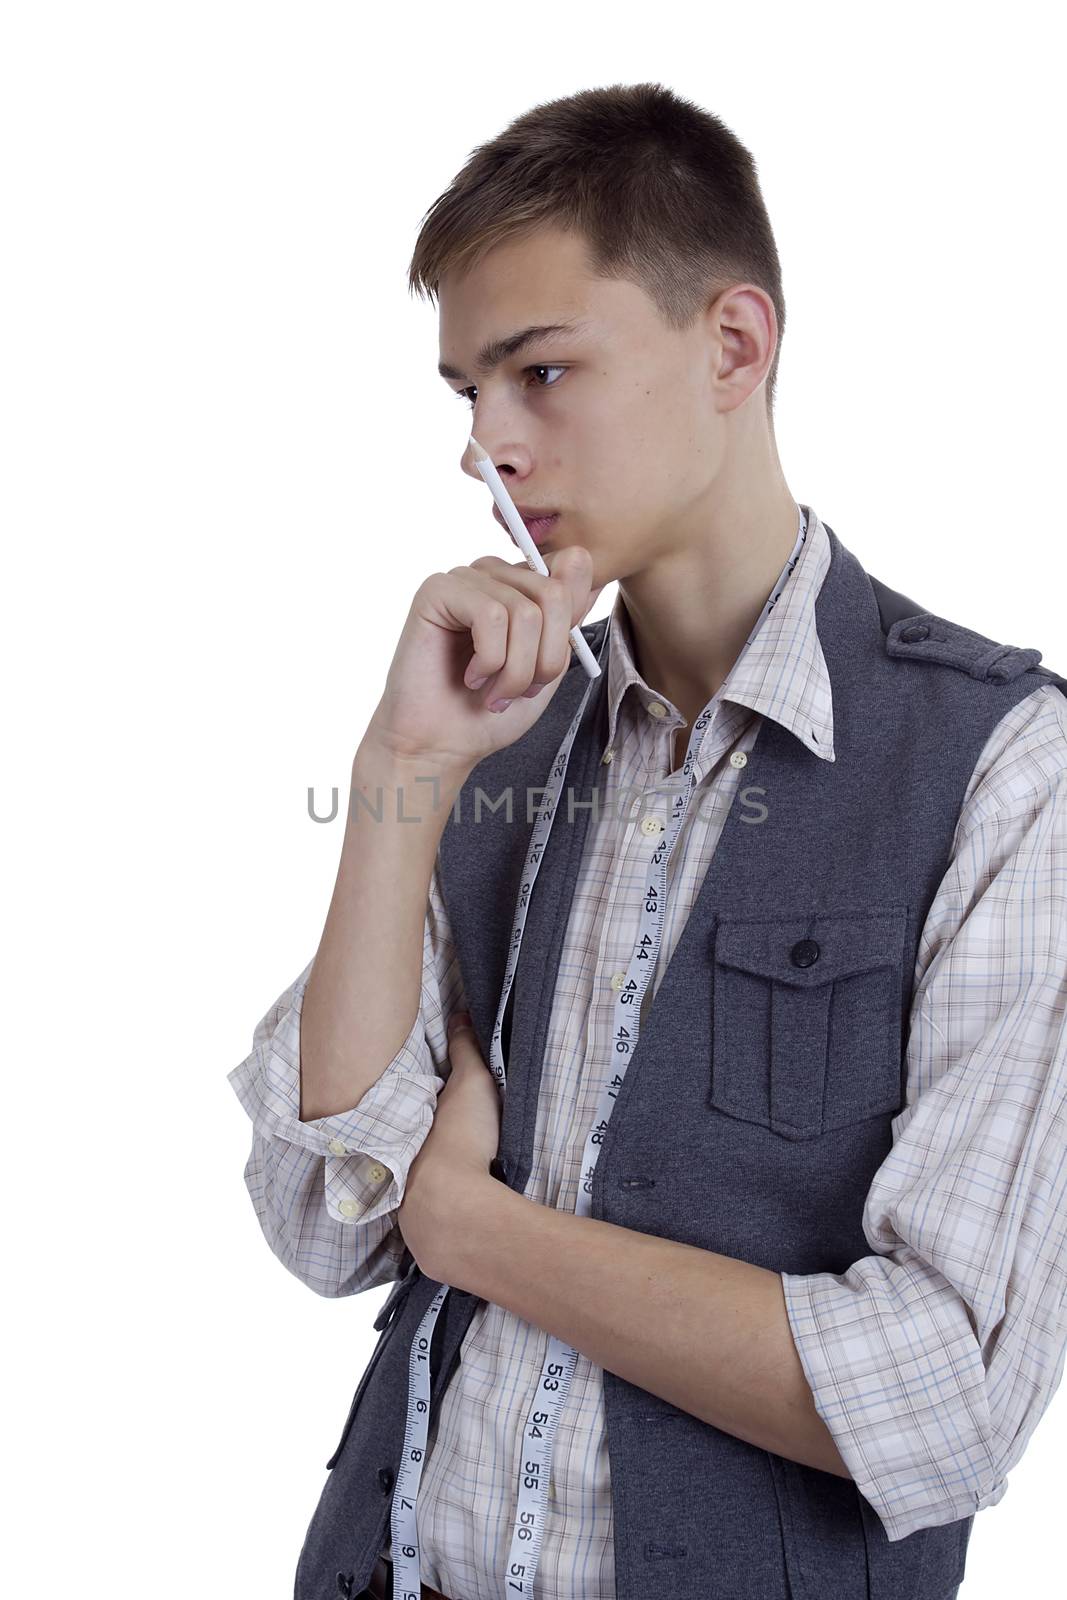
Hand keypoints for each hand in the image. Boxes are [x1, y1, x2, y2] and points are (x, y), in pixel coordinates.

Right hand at [366, 546, 604, 771]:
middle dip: (546, 659)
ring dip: (515, 670)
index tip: (542, 670)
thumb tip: (581, 558)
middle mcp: (495, 574)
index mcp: (523, 586)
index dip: (569, 625)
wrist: (442, 745)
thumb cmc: (489, 711)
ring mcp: (466, 579)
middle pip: (554, 594)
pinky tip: (471, 677)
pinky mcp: (437, 591)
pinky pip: (490, 616)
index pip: (573, 565)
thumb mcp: (547, 665)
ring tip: (494, 692)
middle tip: (520, 690)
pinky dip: (489, 660)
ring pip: (525, 612)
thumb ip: (567, 615)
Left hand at [397, 1012, 502, 1281]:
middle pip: (407, 1167)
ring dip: (428, 1202)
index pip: (407, 1125)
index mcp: (407, 1138)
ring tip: (450, 1198)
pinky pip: (434, 1235)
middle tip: (439, 1160)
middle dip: (416, 1164)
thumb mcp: (470, 1086)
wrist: (458, 1213)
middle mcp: (400, 1179)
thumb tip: (459, 1012)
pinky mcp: (430, 1250)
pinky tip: (455, 1235)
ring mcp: (411, 1219)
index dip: (418, 1120)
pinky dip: (443, 1232)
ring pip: (417, 1205)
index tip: (428, 1117)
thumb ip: (465, 1050)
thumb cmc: (461, 1144)